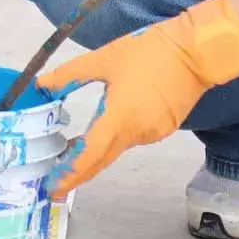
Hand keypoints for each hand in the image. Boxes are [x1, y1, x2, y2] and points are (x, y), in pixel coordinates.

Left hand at [37, 0, 238, 197]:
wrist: (197, 51)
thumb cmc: (150, 51)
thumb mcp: (104, 58)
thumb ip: (70, 74)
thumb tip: (41, 84)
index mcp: (119, 118)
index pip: (89, 156)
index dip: (68, 173)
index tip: (50, 187)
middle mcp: (136, 133)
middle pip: (102, 159)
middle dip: (78, 172)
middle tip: (54, 180)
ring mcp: (153, 133)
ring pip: (118, 148)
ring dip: (97, 152)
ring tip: (72, 148)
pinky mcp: (165, 128)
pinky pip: (135, 137)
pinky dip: (117, 138)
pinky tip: (107, 127)